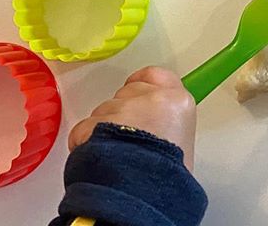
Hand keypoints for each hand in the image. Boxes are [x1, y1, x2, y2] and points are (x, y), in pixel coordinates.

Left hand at [69, 66, 197, 169]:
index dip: (142, 84)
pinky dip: (84, 142)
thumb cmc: (168, 177)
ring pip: (104, 110)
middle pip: (127, 92)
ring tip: (114, 154)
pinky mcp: (94, 125)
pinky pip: (83, 129)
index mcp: (177, 101)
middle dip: (122, 110)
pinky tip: (99, 159)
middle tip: (128, 136)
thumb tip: (159, 127)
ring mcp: (121, 110)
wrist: (145, 193)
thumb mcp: (184, 141)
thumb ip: (171, 122)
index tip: (137, 91)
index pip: (154, 75)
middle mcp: (150, 99)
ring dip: (103, 129)